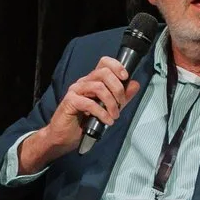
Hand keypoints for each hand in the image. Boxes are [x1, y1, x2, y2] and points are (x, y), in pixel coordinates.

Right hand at [19, 58, 144, 171]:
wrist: (64, 137)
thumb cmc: (84, 123)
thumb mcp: (108, 109)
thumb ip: (121, 97)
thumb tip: (135, 84)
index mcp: (92, 81)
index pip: (104, 62)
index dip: (116, 66)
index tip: (126, 77)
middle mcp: (83, 82)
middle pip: (103, 73)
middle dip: (118, 88)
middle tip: (122, 104)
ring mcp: (75, 90)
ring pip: (98, 87)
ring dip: (111, 103)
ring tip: (115, 115)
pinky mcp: (70, 101)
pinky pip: (89, 103)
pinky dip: (102, 113)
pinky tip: (107, 121)